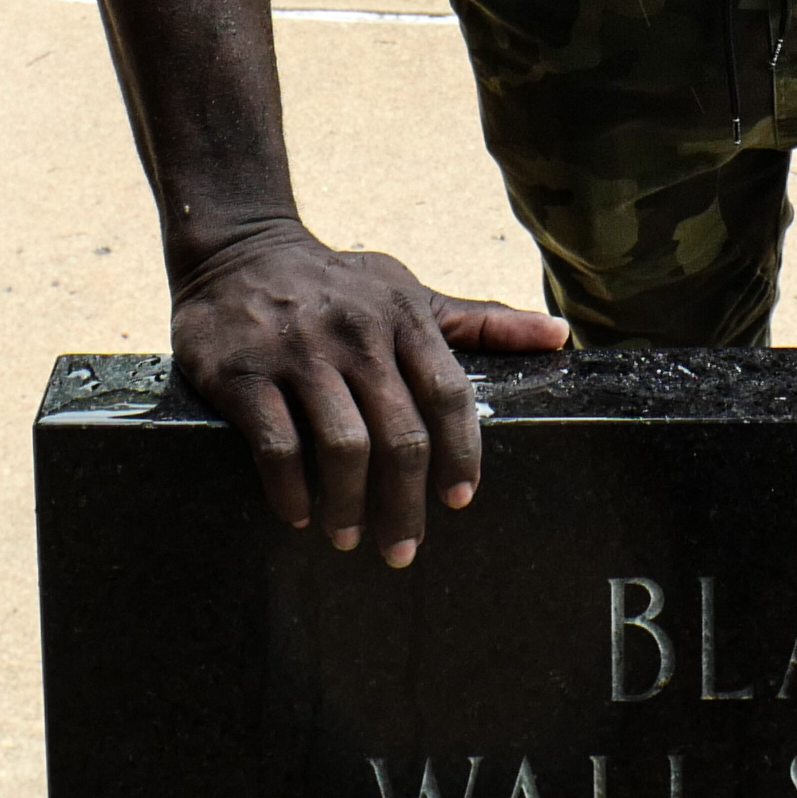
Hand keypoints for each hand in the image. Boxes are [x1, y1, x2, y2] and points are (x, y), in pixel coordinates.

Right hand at [170, 222, 572, 567]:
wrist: (238, 249)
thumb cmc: (337, 285)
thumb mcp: (408, 293)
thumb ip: (481, 322)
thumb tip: (559, 335)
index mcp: (402, 318)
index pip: (449, 397)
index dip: (460, 456)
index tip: (459, 501)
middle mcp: (356, 335)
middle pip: (400, 436)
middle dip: (406, 503)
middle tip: (403, 548)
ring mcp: (298, 354)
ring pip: (342, 447)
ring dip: (350, 505)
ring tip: (350, 536)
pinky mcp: (242, 374)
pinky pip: (277, 446)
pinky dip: (291, 490)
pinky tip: (299, 514)